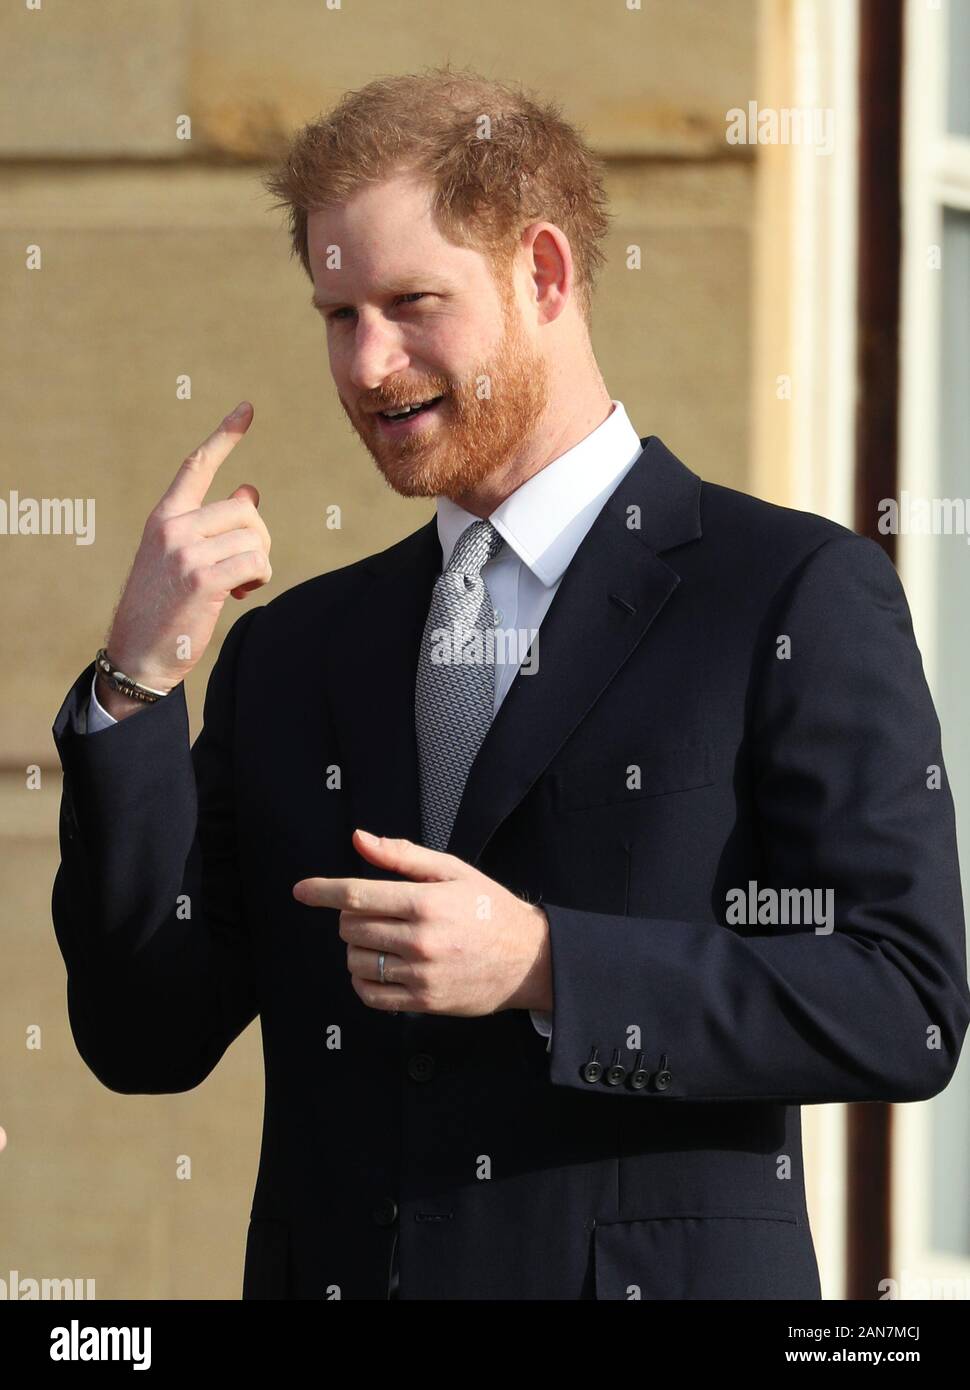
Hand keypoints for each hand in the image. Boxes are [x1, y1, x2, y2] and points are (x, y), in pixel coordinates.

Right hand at [102, 402, 271, 693]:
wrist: (138, 654)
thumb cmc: (164, 607)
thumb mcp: (181, 558)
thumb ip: (211, 526)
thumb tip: (249, 492)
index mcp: (164, 518)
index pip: (197, 466)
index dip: (225, 436)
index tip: (247, 408)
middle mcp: (172, 527)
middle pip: (244, 510)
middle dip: (257, 539)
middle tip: (244, 568)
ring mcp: (186, 552)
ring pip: (254, 539)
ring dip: (258, 565)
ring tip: (236, 585)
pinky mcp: (202, 579)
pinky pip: (256, 563)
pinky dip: (259, 579)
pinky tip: (239, 594)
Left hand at [292, 829, 552, 1016]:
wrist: (528, 959)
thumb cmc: (489, 909)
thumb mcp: (452, 871)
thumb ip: (403, 856)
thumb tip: (360, 839)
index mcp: (425, 902)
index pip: (357, 895)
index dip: (323, 890)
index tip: (302, 890)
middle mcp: (419, 939)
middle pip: (351, 928)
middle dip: (351, 917)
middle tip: (375, 913)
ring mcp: (420, 974)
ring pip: (356, 961)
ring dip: (358, 949)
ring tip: (383, 940)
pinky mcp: (423, 1002)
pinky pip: (370, 995)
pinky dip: (364, 980)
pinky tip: (380, 967)